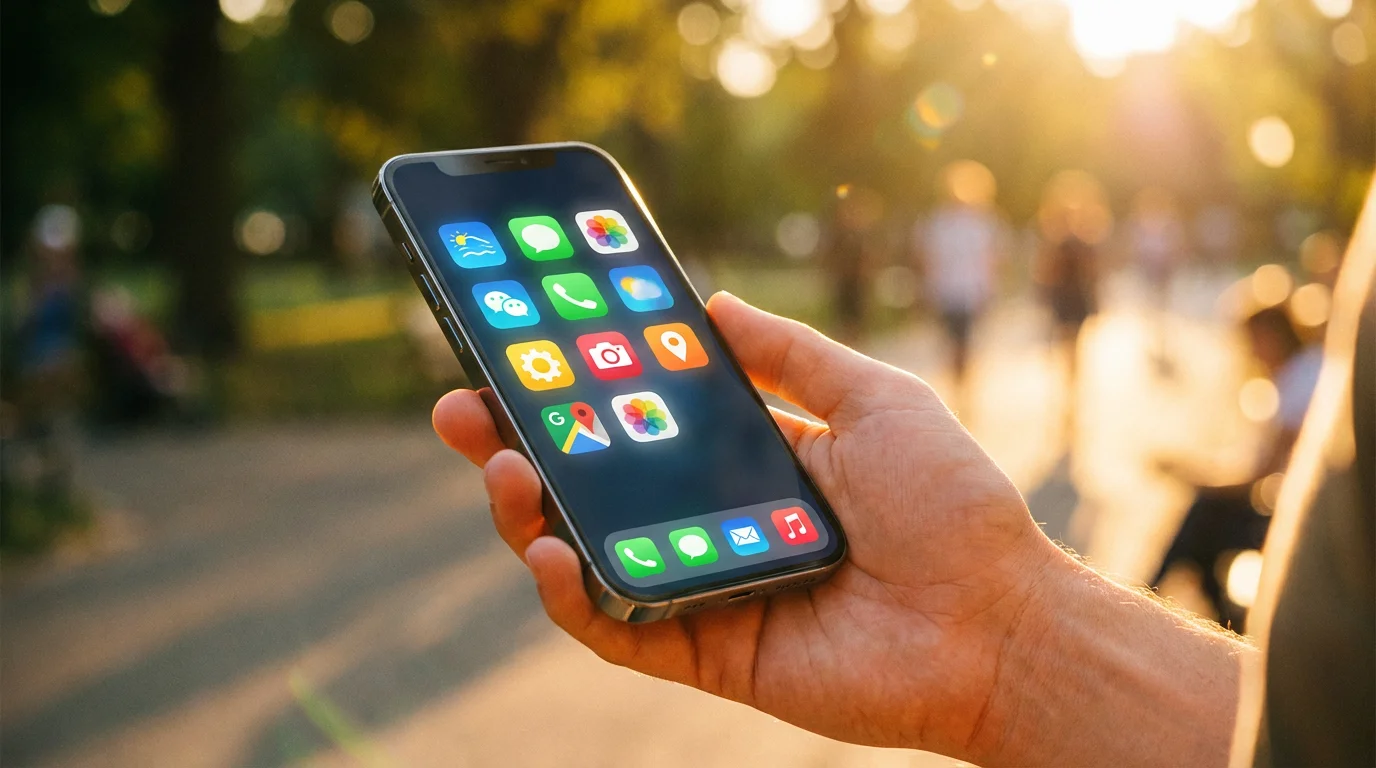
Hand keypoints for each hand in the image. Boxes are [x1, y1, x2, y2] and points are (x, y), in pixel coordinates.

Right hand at [433, 292, 1064, 762]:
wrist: (995, 621)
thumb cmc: (949, 505)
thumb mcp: (873, 399)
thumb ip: (789, 355)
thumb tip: (714, 304)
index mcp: (743, 463)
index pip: (636, 422)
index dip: (574, 389)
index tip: (518, 347)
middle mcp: (707, 522)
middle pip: (589, 486)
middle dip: (516, 446)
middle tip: (461, 407)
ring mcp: (698, 586)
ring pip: (584, 553)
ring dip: (526, 512)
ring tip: (498, 466)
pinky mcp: (702, 651)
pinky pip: (615, 624)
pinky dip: (572, 593)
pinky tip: (550, 548)